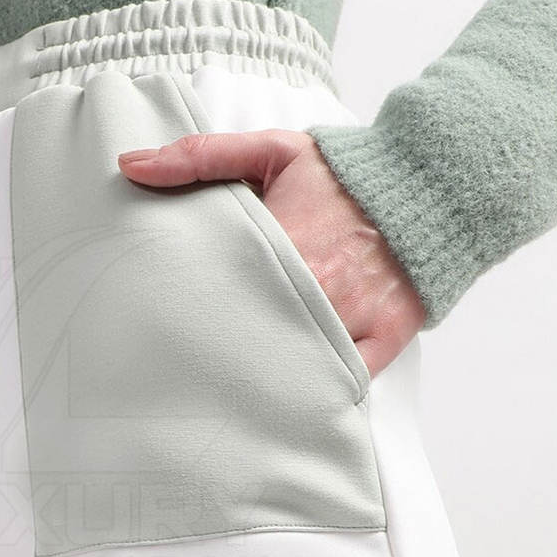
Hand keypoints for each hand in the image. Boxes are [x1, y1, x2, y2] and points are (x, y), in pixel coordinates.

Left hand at [117, 129, 424, 377]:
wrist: (427, 182)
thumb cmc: (342, 173)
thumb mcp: (270, 151)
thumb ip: (198, 156)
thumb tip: (129, 166)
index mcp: (282, 245)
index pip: (220, 292)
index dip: (189, 313)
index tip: (162, 326)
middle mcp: (317, 288)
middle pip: (252, 336)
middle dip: (218, 353)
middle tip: (181, 372)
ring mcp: (353, 317)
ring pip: (295, 366)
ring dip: (262, 379)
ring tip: (224, 396)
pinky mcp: (384, 336)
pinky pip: (345, 380)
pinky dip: (318, 392)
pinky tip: (284, 404)